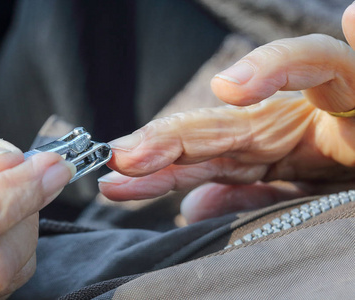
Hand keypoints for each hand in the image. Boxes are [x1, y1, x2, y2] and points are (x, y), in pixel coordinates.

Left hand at [99, 4, 354, 223]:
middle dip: (173, 138)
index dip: (159, 168)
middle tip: (124, 155)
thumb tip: (191, 207)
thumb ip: (245, 199)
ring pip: (287, 74)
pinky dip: (337, 48)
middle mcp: (279, 117)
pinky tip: (353, 19)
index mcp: (262, 145)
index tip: (113, 184)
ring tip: (232, 87)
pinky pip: (343, 62)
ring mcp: (320, 94)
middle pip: (223, 121)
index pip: (201, 154)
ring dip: (265, 72)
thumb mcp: (291, 195)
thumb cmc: (341, 167)